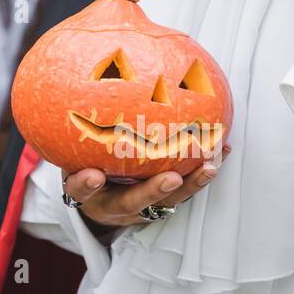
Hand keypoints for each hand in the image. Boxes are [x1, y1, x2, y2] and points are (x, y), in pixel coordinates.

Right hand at [62, 143, 231, 233]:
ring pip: (167, 203)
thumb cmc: (84, 168)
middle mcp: (115, 205)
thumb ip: (72, 136)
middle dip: (154, 191)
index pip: (81, 191)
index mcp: (88, 194)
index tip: (93, 176)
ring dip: (191, 185)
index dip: (86, 185)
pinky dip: (202, 172)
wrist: (100, 204)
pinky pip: (185, 191)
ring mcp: (141, 208)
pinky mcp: (161, 204)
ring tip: (210, 166)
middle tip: (172, 179)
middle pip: (133, 203)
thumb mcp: (71, 158)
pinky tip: (222, 151)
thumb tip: (81, 85)